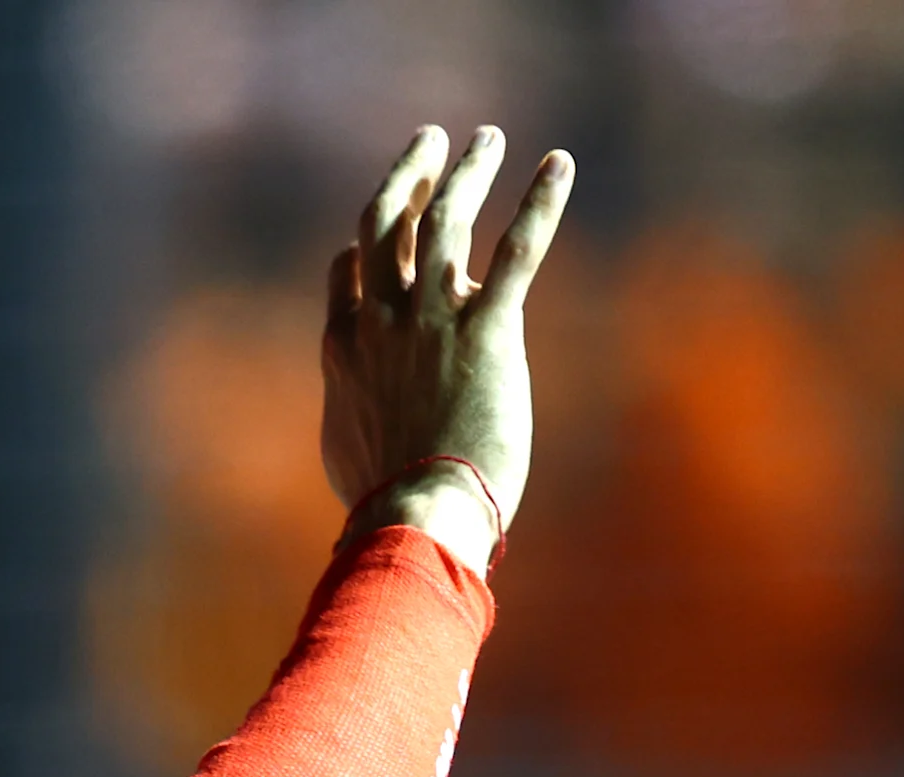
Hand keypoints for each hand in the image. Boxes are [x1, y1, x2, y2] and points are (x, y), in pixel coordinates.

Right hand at [321, 125, 574, 576]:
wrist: (414, 511)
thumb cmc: (383, 499)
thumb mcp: (347, 447)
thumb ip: (355, 408)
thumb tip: (362, 417)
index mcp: (344, 345)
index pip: (348, 267)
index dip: (368, 238)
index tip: (389, 221)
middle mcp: (381, 318)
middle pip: (386, 221)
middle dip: (408, 172)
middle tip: (431, 142)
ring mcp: (432, 319)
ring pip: (444, 218)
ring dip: (469, 170)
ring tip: (489, 139)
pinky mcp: (488, 329)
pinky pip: (517, 250)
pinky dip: (539, 202)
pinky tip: (559, 165)